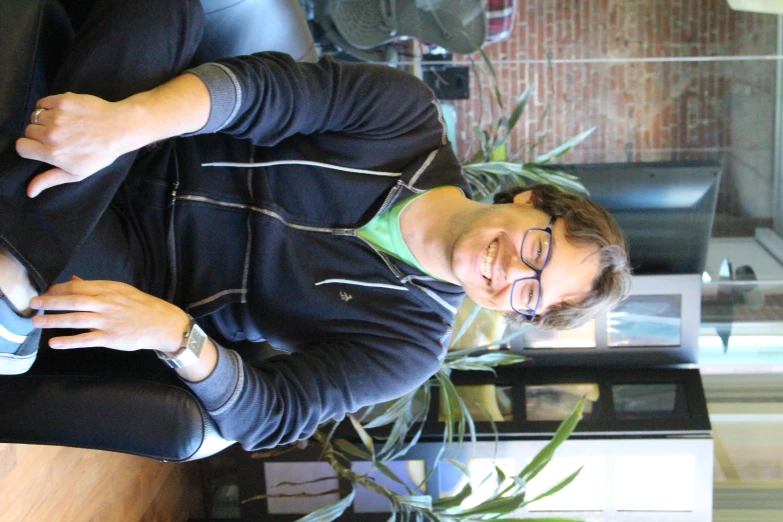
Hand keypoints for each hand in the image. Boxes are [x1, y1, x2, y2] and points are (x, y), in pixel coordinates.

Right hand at [16, 93, 141, 197]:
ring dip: (46, 120)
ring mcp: (57, 116)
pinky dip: (49, 106)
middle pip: (29, 131)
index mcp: (53, 153)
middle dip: (40, 134)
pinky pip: (43, 102)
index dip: (30, 147)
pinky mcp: (63, 100)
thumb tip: (30, 192)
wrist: (120, 128)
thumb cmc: (100, 154)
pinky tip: (65, 114)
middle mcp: (52, 134)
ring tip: (66, 125)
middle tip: (61, 137)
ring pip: (36, 116)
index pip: (21, 147)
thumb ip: (50, 179)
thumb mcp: (77, 173)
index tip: (41, 147)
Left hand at [29, 277, 189, 352]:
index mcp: (109, 289)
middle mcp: (107, 303)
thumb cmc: (142, 306)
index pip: (78, 287)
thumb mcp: (120, 291)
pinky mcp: (111, 338)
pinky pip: (87, 339)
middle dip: (51, 302)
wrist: (163, 323)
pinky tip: (55, 343)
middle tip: (33, 303)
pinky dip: (70, 341)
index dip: (58, 290)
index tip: (45, 293)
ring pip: (77, 319)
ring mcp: (109, 321)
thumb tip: (73, 280)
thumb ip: (95, 287)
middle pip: (74, 301)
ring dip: (54, 320)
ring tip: (36, 323)